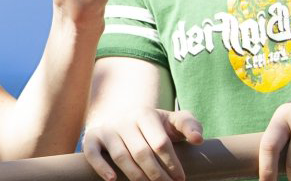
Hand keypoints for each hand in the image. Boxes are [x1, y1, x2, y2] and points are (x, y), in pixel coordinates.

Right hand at [81, 107, 202, 180]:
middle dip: (157, 174)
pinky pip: (93, 153)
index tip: (180, 178)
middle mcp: (124, 120)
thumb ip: (190, 125)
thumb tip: (197, 139)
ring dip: (136, 176)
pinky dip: (101, 167)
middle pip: (141, 152)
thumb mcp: (174, 121)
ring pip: (121, 156)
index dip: (172, 163)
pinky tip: (112, 180)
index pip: (160, 143)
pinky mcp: (92, 138)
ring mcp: (108, 129)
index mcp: (145, 115)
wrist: (126, 121)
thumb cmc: (156, 127)